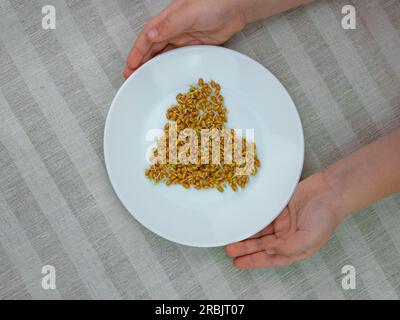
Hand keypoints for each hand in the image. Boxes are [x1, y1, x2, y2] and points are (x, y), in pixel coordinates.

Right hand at [123, 0, 244, 77]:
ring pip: (164, 54)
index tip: (130, 65)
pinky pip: (179, 58)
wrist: (236, 7)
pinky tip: (167, 74)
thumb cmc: (213, 2)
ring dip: (154, 65)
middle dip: (141, 62)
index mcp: (167, 20)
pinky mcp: (195, 46)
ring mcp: (184, 38)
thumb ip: (169, 25)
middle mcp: (173, 29)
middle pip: (153, 48)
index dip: (137, 52)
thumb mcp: (187, 13)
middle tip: (132, 76)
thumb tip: (150, 35)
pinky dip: (171, 66)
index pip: (147, 37)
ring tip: (146, 78)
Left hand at [225, 172, 346, 268]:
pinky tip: (242, 222)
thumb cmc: (327, 215)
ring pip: (260, 231)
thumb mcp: (309, 239)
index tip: (238, 262)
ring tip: (232, 238)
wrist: (331, 189)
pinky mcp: (279, 208)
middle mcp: (288, 236)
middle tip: (230, 250)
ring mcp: (283, 221)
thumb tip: (268, 251)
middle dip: (245, 249)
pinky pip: (262, 216)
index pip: (271, 258)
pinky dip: (252, 220)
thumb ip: (287, 248)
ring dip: (246, 235)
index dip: (253, 261)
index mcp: (296, 247)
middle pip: (262, 245)